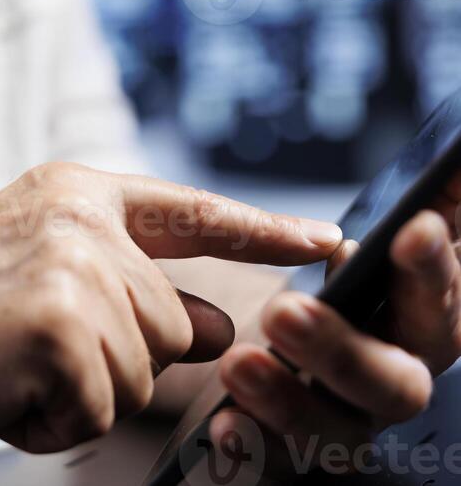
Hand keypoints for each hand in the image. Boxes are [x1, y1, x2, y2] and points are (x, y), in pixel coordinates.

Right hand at [0, 162, 341, 453]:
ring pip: (142, 369)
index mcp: (79, 193)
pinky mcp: (57, 322)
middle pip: (170, 320)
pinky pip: (100, 407)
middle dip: (114, 358)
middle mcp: (82, 217)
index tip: (322, 239)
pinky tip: (1, 388)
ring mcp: (72, 265)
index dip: (261, 228)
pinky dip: (52, 420)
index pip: (191, 211)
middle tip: (30, 347)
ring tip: (10, 364)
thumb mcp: (48, 276)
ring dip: (80, 391)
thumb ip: (135, 288)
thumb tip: (216, 320)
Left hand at [216, 179, 460, 478]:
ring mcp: (349, 419)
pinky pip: (284, 468)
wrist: (294, 336)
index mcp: (416, 319)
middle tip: (283, 312)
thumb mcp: (393, 235)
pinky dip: (254, 448)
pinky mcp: (299, 449)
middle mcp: (391, 376)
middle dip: (343, 350)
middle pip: (395, 384)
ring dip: (291, 401)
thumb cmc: (356, 279)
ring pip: (342, 434)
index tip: (412, 229)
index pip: (440, 299)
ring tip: (240, 364)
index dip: (431, 268)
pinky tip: (224, 424)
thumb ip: (433, 204)